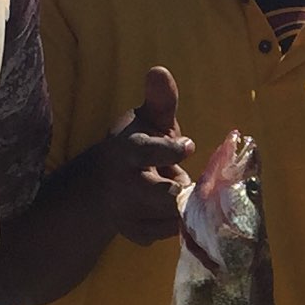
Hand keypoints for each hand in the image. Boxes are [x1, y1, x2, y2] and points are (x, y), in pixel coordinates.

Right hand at [84, 65, 195, 246]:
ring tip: (186, 192)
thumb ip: (160, 99)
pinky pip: (168, 233)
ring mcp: (126, 212)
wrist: (104, 183)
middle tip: (200, 185)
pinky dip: (180, 223)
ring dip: (187, 206)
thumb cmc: (137, 144)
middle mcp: (123, 184)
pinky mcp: (135, 233)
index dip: (169, 150)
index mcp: (126, 151)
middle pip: (161, 195)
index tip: (189, 145)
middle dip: (184, 190)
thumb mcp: (148, 119)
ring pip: (171, 217)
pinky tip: (180, 209)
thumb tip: (159, 70)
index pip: (146, 152)